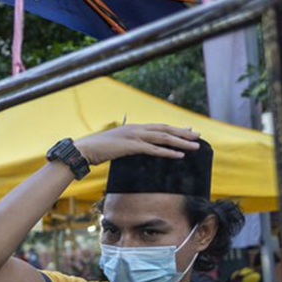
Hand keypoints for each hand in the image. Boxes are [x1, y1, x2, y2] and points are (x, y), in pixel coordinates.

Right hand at [72, 123, 200, 165]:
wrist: (84, 150)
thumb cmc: (96, 150)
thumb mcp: (115, 145)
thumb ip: (126, 145)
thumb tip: (134, 149)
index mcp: (133, 127)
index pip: (158, 126)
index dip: (174, 129)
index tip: (187, 131)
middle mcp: (136, 129)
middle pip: (165, 129)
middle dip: (183, 133)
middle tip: (197, 136)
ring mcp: (134, 136)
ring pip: (163, 138)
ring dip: (181, 142)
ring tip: (195, 146)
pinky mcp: (131, 146)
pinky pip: (154, 149)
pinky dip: (168, 152)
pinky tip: (179, 155)